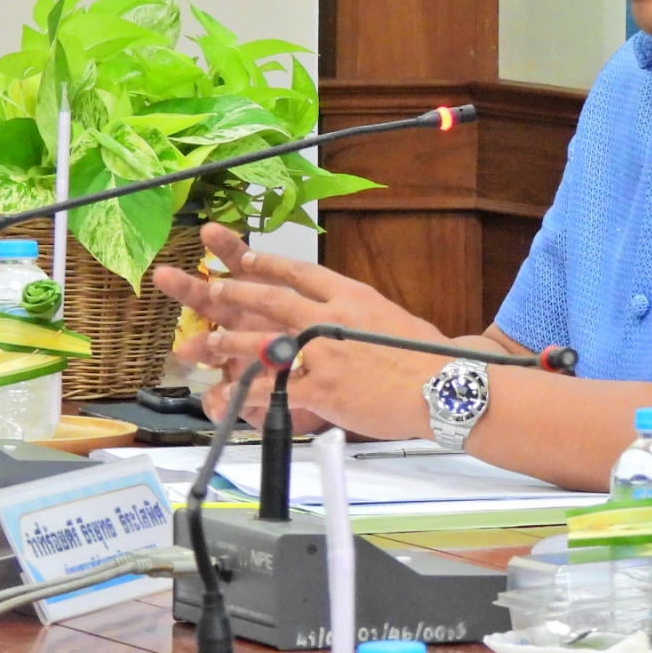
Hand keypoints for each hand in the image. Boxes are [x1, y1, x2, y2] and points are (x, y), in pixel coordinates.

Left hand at [152, 223, 448, 437]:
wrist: (444, 385)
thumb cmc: (430, 358)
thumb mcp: (394, 320)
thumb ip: (365, 318)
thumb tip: (353, 323)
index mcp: (353, 297)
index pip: (302, 273)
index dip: (270, 265)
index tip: (247, 258)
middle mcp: (333, 318)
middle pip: (274, 300)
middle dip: (238, 293)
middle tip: (213, 287)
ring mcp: (323, 353)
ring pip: (264, 342)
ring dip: (231, 341)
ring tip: (208, 340)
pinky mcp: (321, 388)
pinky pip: (275, 389)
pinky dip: (249, 392)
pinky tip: (231, 394)